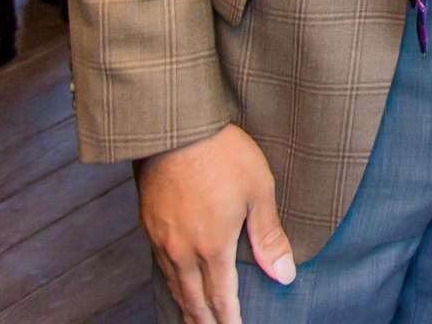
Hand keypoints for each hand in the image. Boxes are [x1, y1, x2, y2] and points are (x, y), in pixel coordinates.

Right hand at [135, 124, 294, 323]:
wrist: (175, 128)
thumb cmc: (223, 154)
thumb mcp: (259, 191)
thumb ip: (269, 237)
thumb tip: (283, 275)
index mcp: (212, 246)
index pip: (221, 296)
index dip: (229, 318)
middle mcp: (182, 249)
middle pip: (192, 298)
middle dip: (204, 320)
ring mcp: (161, 237)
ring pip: (173, 284)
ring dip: (185, 305)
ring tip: (193, 318)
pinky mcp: (148, 222)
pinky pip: (159, 264)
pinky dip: (170, 282)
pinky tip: (175, 281)